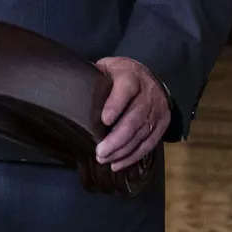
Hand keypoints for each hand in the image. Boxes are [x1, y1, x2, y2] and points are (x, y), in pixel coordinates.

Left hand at [95, 56, 168, 172]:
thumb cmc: (120, 75)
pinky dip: (133, 156)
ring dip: (122, 150)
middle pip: (135, 118)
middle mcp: (148, 93)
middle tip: (100, 151)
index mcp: (132, 75)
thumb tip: (69, 92)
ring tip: (104, 158)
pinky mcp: (162, 124)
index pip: (126, 88)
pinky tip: (118, 163)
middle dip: (117, 138)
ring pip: (142, 134)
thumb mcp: (107, 68)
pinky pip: (149, 143)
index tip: (104, 120)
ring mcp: (157, 109)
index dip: (116, 105)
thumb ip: (93, 79)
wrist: (149, 78)